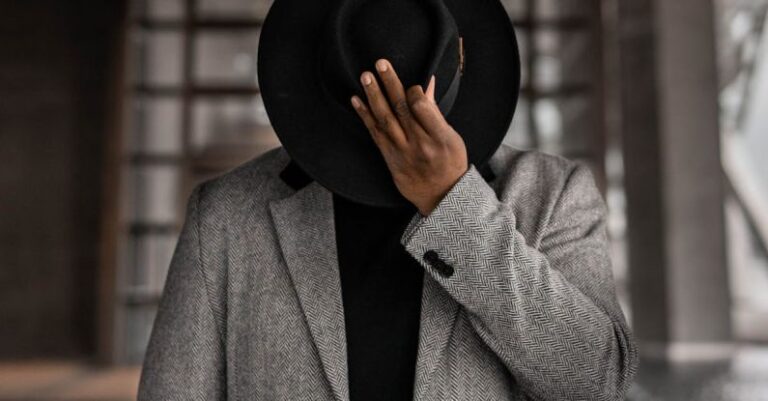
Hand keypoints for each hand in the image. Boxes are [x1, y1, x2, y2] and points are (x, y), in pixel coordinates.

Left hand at [350, 58, 468, 215]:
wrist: (440, 196)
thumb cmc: (450, 162)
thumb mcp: (452, 137)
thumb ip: (435, 112)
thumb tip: (426, 84)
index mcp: (440, 137)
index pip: (422, 107)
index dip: (414, 91)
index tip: (411, 85)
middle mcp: (420, 144)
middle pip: (401, 108)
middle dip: (389, 83)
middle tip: (380, 64)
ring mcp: (403, 152)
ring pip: (385, 119)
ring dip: (373, 96)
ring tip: (365, 76)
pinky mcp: (390, 158)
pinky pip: (375, 134)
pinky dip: (365, 116)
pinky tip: (356, 100)